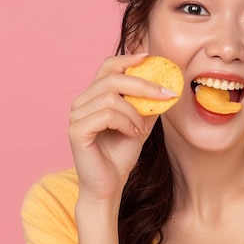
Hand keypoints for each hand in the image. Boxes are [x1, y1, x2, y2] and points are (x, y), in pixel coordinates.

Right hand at [68, 54, 174, 203]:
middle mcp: (81, 102)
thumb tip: (167, 83)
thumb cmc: (121, 154)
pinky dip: (126, 122)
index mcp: (94, 95)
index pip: (108, 66)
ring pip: (111, 97)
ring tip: (141, 128)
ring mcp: (76, 115)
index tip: (150, 57)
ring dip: (135, 111)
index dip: (128, 58)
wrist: (109, 185)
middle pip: (112, 77)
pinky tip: (132, 134)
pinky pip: (106, 115)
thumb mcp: (141, 122)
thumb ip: (148, 103)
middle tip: (167, 94)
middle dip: (143, 84)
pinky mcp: (77, 131)